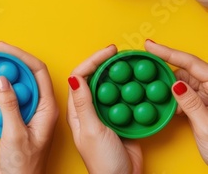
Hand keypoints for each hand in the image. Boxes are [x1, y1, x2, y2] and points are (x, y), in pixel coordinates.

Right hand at [0, 42, 58, 173]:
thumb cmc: (24, 168)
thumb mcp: (15, 134)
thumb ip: (9, 106)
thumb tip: (2, 79)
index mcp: (47, 109)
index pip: (38, 72)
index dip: (21, 56)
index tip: (4, 47)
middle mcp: (40, 108)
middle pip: (26, 75)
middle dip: (8, 61)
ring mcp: (28, 114)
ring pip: (15, 86)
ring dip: (0, 73)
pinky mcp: (17, 120)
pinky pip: (7, 99)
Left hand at [67, 45, 142, 173]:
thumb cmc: (101, 161)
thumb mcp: (91, 129)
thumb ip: (84, 104)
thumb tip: (74, 77)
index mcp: (76, 110)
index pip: (80, 77)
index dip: (92, 61)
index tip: (107, 51)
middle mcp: (88, 109)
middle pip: (95, 79)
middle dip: (106, 63)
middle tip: (119, 52)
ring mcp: (104, 114)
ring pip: (110, 87)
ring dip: (119, 74)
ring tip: (129, 63)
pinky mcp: (120, 120)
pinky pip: (125, 100)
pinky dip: (130, 90)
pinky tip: (137, 83)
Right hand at [145, 40, 207, 163]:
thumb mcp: (206, 125)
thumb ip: (191, 103)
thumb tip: (175, 85)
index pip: (190, 63)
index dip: (168, 52)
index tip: (150, 46)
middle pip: (183, 71)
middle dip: (162, 69)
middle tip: (141, 65)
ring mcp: (204, 98)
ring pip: (179, 84)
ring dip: (163, 86)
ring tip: (145, 83)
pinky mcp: (199, 107)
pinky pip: (180, 96)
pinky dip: (167, 97)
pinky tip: (158, 100)